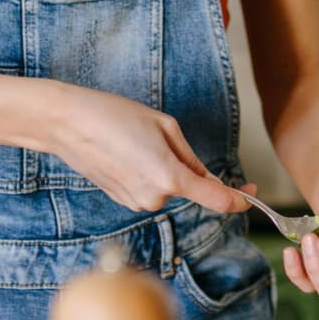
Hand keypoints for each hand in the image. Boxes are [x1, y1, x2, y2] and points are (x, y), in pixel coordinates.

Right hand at [44, 85, 249, 213]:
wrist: (67, 124)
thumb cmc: (115, 116)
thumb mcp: (164, 127)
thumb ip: (190, 158)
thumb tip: (205, 179)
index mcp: (170, 178)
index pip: (217, 199)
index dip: (239, 198)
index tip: (251, 192)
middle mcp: (154, 198)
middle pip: (189, 188)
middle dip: (187, 168)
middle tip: (159, 137)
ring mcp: (136, 203)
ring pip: (168, 189)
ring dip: (164, 170)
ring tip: (136, 141)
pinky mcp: (123, 200)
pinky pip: (149, 189)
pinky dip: (148, 174)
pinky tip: (126, 152)